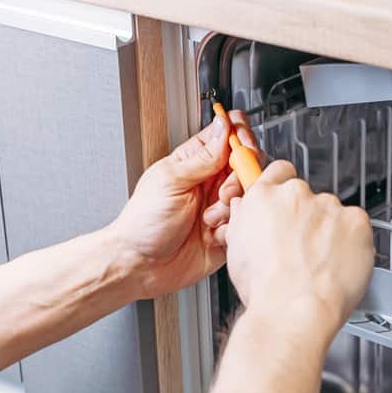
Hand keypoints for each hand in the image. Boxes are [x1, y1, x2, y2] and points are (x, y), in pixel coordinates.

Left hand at [109, 111, 258, 299]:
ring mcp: (221, 207)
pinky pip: (246, 223)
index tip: (242, 150)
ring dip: (232, 207)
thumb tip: (224, 126)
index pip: (229, 134)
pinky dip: (232, 229)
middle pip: (247, 164)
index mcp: (195, 161)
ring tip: (210, 219)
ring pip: (250, 195)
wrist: (141, 265)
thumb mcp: (171, 180)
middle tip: (222, 193)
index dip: (241, 137)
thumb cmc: (144, 223)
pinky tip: (213, 235)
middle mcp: (212, 182)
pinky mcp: (228, 232)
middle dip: (240, 178)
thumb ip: (203, 156)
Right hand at [220, 161, 374, 336]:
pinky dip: (352, 241)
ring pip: (333, 214)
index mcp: (264, 198)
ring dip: (330, 231)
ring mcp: (329, 206)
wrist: (294, 311)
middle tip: (302, 249)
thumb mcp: (236, 251)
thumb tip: (247, 210)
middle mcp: (296, 195)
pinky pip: (356, 226)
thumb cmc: (266, 290)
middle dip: (307, 218)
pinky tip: (338, 263)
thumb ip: (245, 220)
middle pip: (307, 197)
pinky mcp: (356, 221)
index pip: (279, 172)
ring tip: (319, 264)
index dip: (284, 188)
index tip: (288, 203)